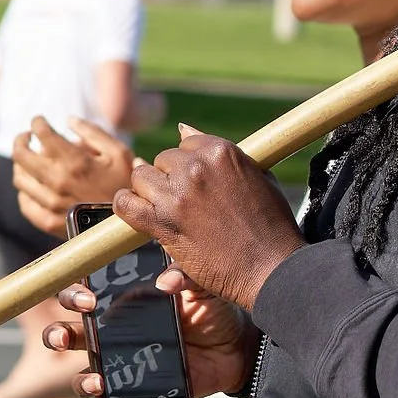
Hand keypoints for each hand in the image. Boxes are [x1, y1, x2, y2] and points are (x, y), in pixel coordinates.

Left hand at [9, 115, 127, 238]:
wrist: (128, 225)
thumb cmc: (125, 186)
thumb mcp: (119, 153)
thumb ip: (93, 132)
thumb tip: (69, 120)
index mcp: (74, 161)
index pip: (42, 133)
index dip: (37, 122)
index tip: (39, 121)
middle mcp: (57, 181)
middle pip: (21, 155)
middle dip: (20, 140)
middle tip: (26, 137)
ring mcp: (51, 204)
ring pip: (19, 178)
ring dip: (20, 165)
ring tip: (29, 160)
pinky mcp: (48, 223)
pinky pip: (25, 203)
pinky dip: (25, 191)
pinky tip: (33, 185)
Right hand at [41, 266, 258, 397]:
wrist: (237, 348)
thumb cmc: (211, 311)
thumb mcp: (202, 288)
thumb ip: (186, 276)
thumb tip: (166, 281)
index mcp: (121, 305)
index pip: (82, 297)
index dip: (72, 296)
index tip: (89, 301)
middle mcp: (114, 337)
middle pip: (68, 337)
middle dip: (56, 336)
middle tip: (64, 339)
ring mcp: (125, 369)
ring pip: (87, 379)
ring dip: (83, 383)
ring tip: (98, 384)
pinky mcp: (143, 395)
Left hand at [118, 130, 302, 318]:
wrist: (271, 268)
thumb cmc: (270, 225)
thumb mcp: (258, 176)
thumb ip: (220, 153)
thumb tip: (183, 129)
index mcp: (220, 151)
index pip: (186, 143)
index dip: (189, 164)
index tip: (195, 182)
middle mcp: (196, 167)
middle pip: (163, 160)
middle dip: (171, 178)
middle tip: (185, 202)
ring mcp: (177, 194)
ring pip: (142, 177)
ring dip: (150, 192)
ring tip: (166, 209)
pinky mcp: (162, 222)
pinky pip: (126, 204)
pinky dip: (126, 205)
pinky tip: (135, 210)